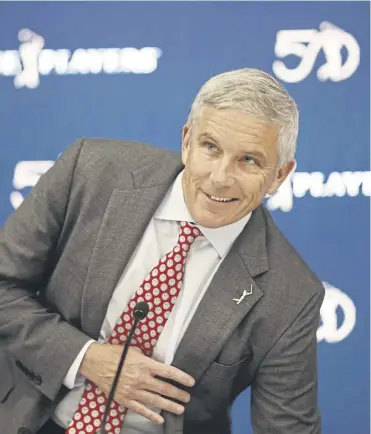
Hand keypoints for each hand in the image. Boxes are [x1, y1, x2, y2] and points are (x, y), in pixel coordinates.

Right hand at [79, 343, 194, 423]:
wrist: (95, 362)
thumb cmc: (115, 353)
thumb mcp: (134, 350)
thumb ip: (146, 357)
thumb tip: (155, 362)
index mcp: (144, 364)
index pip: (167, 371)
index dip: (181, 377)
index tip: (191, 382)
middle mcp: (141, 379)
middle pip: (164, 388)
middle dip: (178, 394)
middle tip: (187, 397)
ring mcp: (133, 391)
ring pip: (155, 401)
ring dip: (169, 405)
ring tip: (180, 409)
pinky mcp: (125, 399)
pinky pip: (140, 409)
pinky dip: (151, 415)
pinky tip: (160, 419)